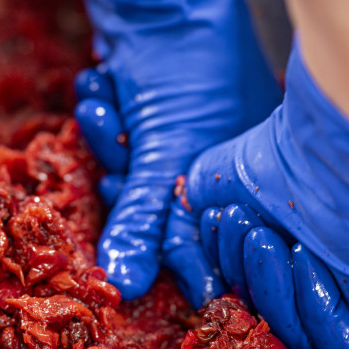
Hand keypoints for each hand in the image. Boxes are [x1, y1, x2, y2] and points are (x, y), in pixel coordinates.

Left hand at [75, 0, 280, 298]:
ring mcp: (189, 133)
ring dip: (110, 141)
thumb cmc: (182, 62)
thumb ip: (140, 222)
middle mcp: (222, 157)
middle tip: (120, 163)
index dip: (169, 249)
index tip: (138, 263)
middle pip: (163, 208)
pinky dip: (105, 116)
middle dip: (129, 181)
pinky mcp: (154, 112)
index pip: (207, 236)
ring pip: (135, 173)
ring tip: (105, 108)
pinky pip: (122, 138)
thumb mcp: (161, 151)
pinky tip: (102, 87)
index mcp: (246, 173)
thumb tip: (125, 286)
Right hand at [164, 42, 348, 348]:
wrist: (347, 146)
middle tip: (241, 224)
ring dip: (272, 288)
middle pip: (275, 321)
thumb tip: (202, 294)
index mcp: (306, 265)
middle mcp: (343, 292)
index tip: (219, 220)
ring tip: (265, 237)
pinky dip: (315, 308)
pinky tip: (306, 258)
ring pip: (300, 339)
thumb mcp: (219, 192)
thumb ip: (192, 240)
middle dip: (248, 276)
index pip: (260, 299)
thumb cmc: (290, 158)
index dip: (232, 270)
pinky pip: (339, 348)